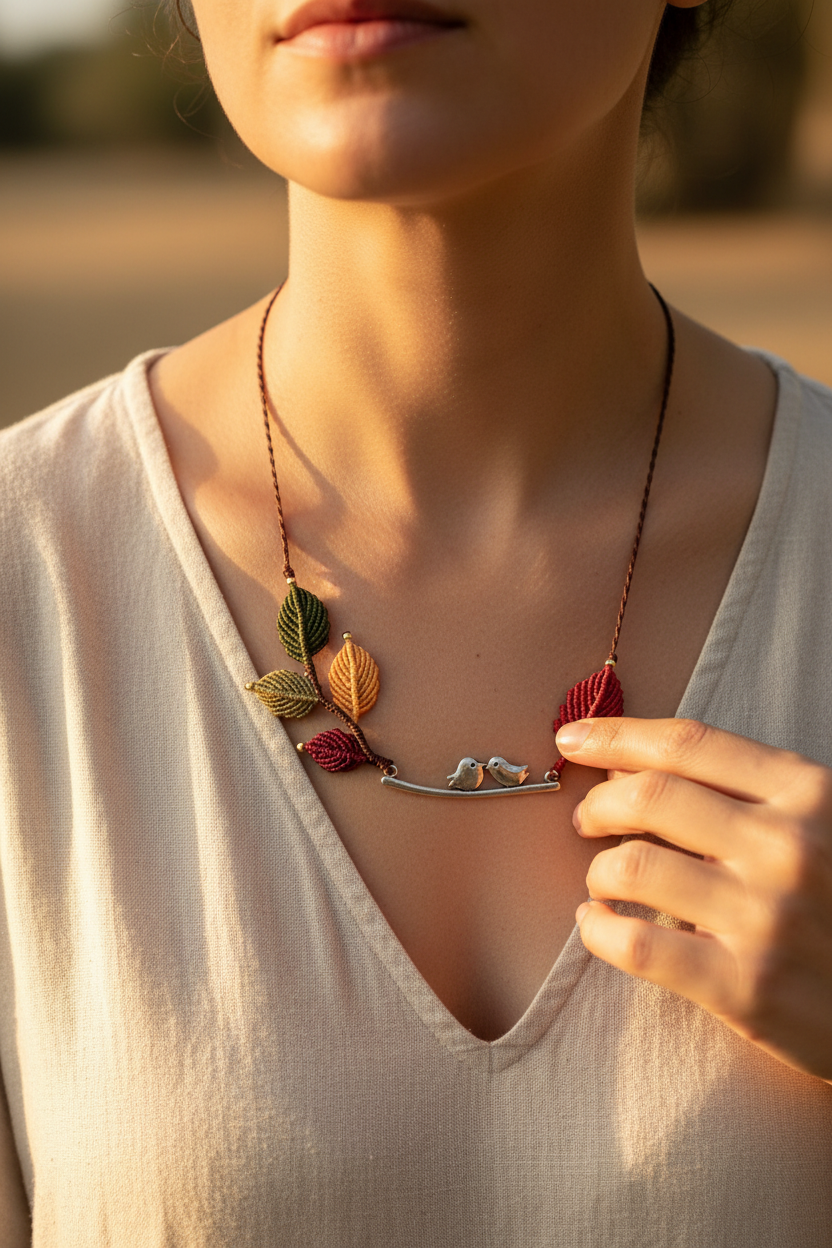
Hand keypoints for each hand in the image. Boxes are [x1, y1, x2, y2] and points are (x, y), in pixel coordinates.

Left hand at [556, 717, 831, 1082]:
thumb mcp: (818, 823)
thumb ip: (740, 790)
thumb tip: (626, 764)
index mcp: (808, 793)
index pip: (688, 744)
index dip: (617, 735)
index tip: (574, 737)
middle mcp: (788, 847)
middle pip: (650, 796)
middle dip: (598, 803)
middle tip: (586, 819)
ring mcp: (766, 917)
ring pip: (631, 867)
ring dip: (598, 870)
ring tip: (604, 882)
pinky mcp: (746, 987)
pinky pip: (636, 944)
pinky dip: (598, 930)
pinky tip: (598, 926)